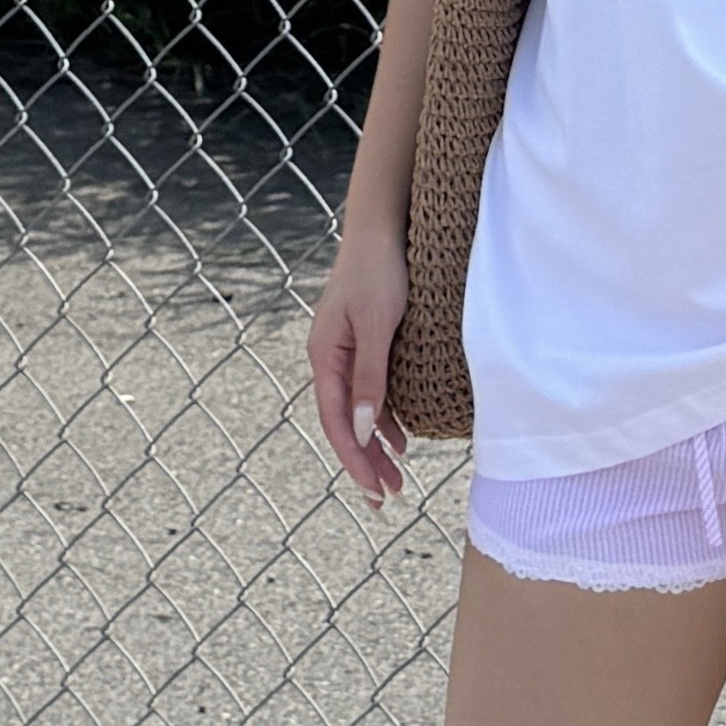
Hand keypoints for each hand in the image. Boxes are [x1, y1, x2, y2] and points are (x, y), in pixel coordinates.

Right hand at [308, 212, 409, 505]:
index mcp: (325, 357)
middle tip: (387, 500)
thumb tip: (359, 431)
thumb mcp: (379, 327)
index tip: (375, 491)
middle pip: (343, 424)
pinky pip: (369, 393)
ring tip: (396, 480)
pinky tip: (400, 439)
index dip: (354, 461)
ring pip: (356, 412)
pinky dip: (382, 420)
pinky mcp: (365, 343)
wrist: (382, 225)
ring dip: (374, 447)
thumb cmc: (380, 271)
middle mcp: (330, 358)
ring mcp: (346, 351)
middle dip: (364, 464)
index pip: (334, 423)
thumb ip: (370, 378)